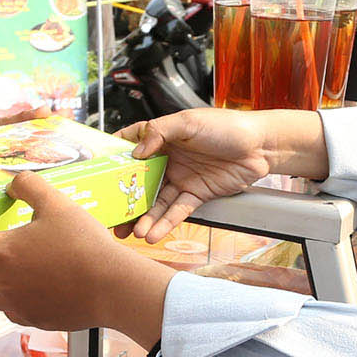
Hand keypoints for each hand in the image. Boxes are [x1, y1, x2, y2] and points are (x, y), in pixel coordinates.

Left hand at [0, 173, 174, 345]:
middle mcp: (2, 282)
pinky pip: (13, 311)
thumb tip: (13, 183)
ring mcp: (17, 305)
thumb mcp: (56, 204)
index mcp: (2, 252)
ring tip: (11, 271)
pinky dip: (14, 300)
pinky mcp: (34, 320)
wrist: (111, 287)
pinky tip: (31, 289)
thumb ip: (29, 187)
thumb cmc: (84, 244)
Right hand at [120, 109, 328, 241]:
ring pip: (156, 202)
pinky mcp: (197, 195)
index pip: (131, 147)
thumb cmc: (226, 126)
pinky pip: (177, 212)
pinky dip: (165, 224)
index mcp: (163, 137)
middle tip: (109, 216)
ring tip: (131, 233)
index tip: (95, 173)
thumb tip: (135, 152)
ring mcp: (181, 178)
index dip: (114, 159)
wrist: (261, 146)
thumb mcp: (189, 121)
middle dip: (124, 199)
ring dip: (144, 217)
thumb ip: (159, 132)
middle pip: (140, 182)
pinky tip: (151, 235)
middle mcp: (169, 159)